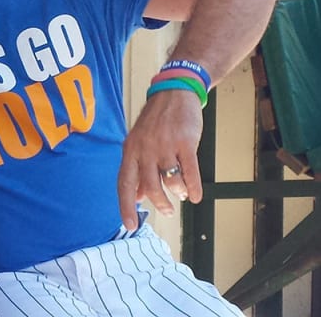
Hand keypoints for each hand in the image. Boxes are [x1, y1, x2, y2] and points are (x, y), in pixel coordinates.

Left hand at [117, 88, 204, 229]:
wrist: (174, 93)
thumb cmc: (156, 122)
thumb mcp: (138, 143)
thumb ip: (137, 169)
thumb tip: (136, 197)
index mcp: (130, 150)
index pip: (125, 183)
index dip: (126, 206)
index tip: (129, 225)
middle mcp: (145, 149)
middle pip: (150, 186)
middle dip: (160, 203)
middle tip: (167, 211)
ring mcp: (165, 145)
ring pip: (171, 180)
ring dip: (177, 192)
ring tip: (180, 194)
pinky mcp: (185, 142)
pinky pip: (191, 172)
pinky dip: (194, 187)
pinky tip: (195, 196)